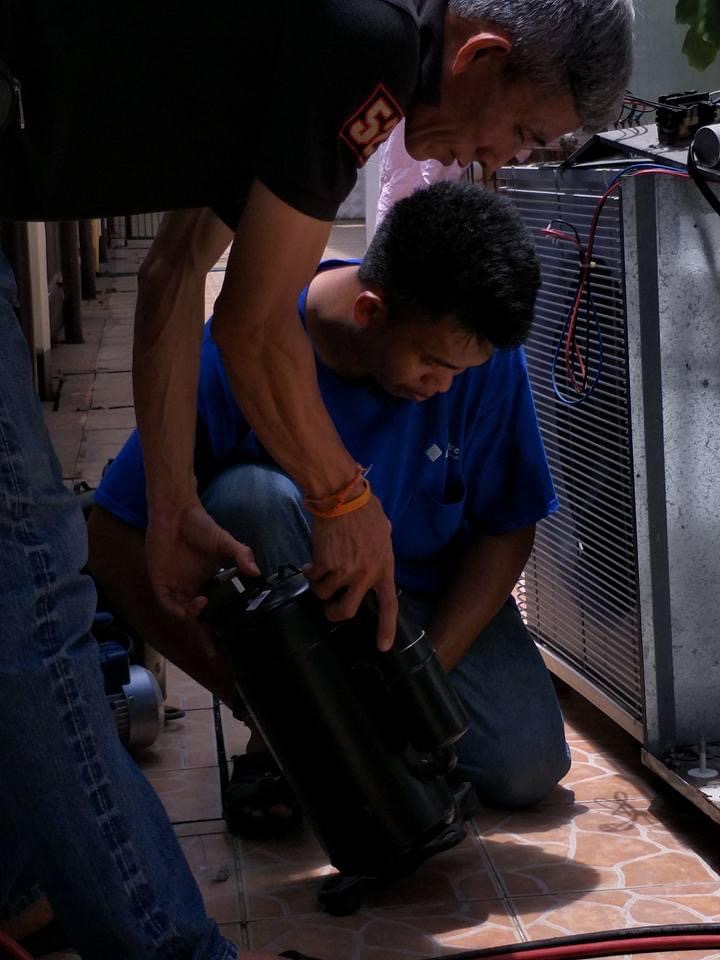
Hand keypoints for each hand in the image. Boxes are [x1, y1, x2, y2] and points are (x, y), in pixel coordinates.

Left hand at [145, 498, 259, 617]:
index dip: (217, 618)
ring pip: (181, 611)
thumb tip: (257, 572)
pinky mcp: (160, 582)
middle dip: (204, 626)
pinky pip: (167, 603)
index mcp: (204, 581)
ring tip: (204, 604)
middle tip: (215, 629)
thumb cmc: (200, 526)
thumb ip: (241, 555)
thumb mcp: (225, 542)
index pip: (211, 606)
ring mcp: (174, 585)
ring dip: (192, 615)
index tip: (228, 620)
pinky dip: (178, 608)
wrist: (176, 513)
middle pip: (195, 614)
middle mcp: (189, 587)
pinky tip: (196, 601)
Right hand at [304, 494, 397, 650]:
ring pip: (324, 594)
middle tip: (330, 608)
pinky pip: (312, 578)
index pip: (388, 605)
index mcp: (384, 568)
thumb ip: (381, 549)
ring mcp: (344, 571)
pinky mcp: (323, 564)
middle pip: (346, 611)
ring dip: (319, 587)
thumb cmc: (366, 509)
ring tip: (319, 572)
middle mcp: (365, 575)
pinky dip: (309, 573)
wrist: (342, 497)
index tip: (382, 647)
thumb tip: (376, 554)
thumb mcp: (384, 531)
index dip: (386, 628)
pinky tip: (310, 563)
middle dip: (334, 614)